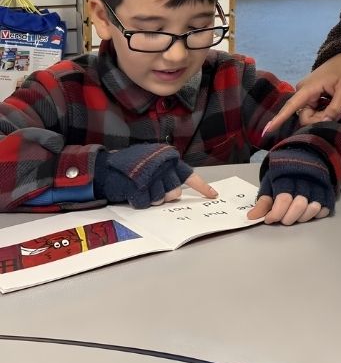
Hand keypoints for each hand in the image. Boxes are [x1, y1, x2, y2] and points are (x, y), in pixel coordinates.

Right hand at [98, 144, 217, 208]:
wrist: (105, 166)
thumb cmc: (131, 165)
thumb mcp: (153, 162)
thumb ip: (167, 172)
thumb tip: (179, 189)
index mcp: (169, 160)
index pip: (190, 176)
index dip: (202, 187)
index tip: (213, 196)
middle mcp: (164, 168)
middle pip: (174, 193)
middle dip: (165, 195)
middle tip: (154, 188)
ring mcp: (151, 178)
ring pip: (161, 199)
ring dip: (152, 198)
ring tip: (141, 188)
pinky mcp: (138, 188)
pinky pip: (145, 203)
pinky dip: (139, 201)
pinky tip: (133, 192)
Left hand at [249, 146, 333, 225]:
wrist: (305, 157)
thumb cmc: (284, 173)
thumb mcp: (270, 182)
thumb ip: (263, 200)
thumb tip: (252, 217)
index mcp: (288, 175)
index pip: (284, 198)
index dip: (276, 213)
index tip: (269, 219)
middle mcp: (305, 179)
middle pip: (300, 205)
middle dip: (288, 218)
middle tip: (282, 219)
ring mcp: (319, 185)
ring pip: (313, 208)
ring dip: (301, 218)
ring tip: (294, 216)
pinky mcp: (328, 192)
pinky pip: (324, 209)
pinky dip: (314, 215)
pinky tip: (306, 212)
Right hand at [263, 54, 340, 135]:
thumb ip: (335, 107)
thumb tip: (325, 122)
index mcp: (308, 88)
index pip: (291, 106)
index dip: (279, 119)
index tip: (267, 130)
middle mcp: (302, 91)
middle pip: (305, 117)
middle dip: (321, 119)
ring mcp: (305, 94)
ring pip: (310, 115)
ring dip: (324, 115)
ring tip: (340, 106)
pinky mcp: (309, 97)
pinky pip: (313, 111)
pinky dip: (323, 112)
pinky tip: (334, 104)